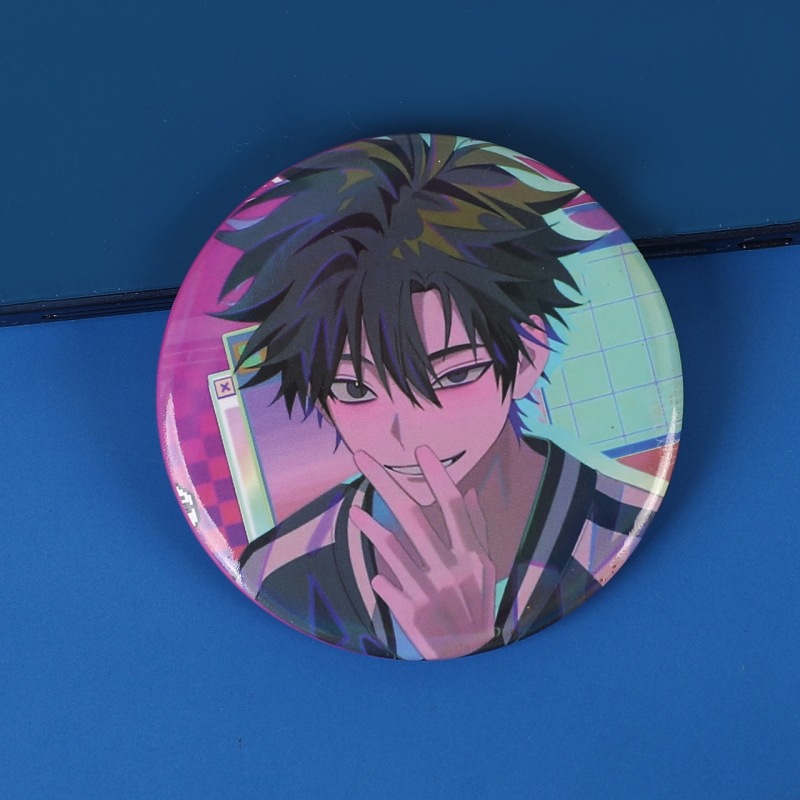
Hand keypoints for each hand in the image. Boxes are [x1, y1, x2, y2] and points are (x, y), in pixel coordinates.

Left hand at [349, 446, 496, 659]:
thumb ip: (476, 531)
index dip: (436, 476)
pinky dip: (380, 575)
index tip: (420, 449)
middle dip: (384, 480)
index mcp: (471, 555)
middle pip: (412, 513)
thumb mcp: (484, 570)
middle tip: (361, 455)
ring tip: (353, 509)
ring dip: (369, 525)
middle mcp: (450, 569)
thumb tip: (470, 492)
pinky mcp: (412, 612)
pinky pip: (387, 582)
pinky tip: (376, 573)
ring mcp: (429, 591)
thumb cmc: (476, 606)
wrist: (470, 659)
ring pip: (391, 545)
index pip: (452, 505)